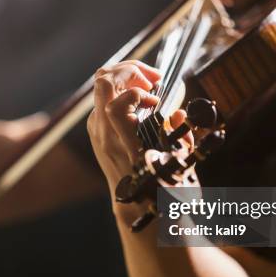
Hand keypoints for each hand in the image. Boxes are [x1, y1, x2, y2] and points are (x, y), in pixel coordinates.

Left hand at [87, 60, 194, 191]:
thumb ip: (179, 135)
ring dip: (125, 76)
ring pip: (101, 86)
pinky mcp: (97, 130)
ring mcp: (97, 130)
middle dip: (130, 70)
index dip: (139, 93)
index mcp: (123, 143)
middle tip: (153, 77)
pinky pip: (103, 98)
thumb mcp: (177, 162)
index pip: (117, 105)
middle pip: (103, 83)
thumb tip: (178, 114)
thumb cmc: (159, 186)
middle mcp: (104, 134)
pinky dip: (121, 88)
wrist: (135, 206)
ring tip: (148, 82)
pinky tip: (140, 95)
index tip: (158, 100)